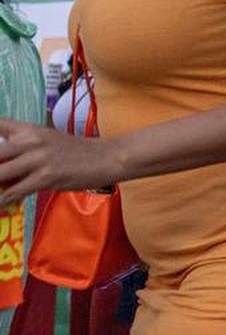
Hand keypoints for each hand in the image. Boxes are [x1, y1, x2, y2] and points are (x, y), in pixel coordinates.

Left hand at [0, 118, 121, 205]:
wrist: (106, 158)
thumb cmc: (75, 152)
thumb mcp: (46, 142)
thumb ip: (21, 151)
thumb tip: (2, 171)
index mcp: (29, 130)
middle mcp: (30, 141)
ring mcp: (38, 159)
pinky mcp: (46, 177)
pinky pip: (14, 191)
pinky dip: (3, 200)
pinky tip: (2, 204)